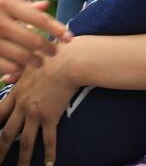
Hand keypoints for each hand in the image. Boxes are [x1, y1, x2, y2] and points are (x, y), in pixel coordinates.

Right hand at [0, 0, 71, 75]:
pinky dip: (13, 69)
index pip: (38, 19)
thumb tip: (46, 5)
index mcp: (6, 4)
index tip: (70, 38)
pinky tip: (19, 70)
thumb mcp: (3, 2)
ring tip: (40, 63)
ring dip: (32, 61)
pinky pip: (3, 65)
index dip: (57, 29)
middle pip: (32, 40)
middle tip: (54, 53)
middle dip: (47, 48)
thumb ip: (24, 7)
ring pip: (19, 55)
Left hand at [0, 45, 78, 165]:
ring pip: (25, 141)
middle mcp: (23, 106)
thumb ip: (16, 74)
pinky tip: (49, 164)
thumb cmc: (51, 58)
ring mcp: (36, 113)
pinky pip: (48, 139)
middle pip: (6, 133)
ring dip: (22, 158)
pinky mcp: (51, 117)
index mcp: (16, 93)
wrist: (70, 62)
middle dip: (1, 149)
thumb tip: (5, 78)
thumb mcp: (29, 64)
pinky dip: (49, 153)